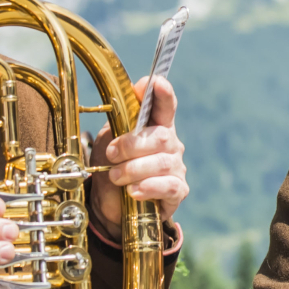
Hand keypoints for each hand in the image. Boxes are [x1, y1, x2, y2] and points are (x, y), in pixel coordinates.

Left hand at [89, 76, 188, 241]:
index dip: (163, 95)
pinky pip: (168, 186)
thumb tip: (139, 86)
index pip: (165, 107)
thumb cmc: (113, 167)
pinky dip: (147, 187)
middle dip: (131, 145)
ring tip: (115, 177)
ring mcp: (176, 168)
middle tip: (112, 154)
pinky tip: (133, 191)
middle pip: (160, 136)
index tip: (157, 83)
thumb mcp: (110, 138)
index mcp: (156, 126)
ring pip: (161, 163)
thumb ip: (123, 115)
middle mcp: (170, 144)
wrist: (111, 206)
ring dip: (132, 169)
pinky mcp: (178, 191)